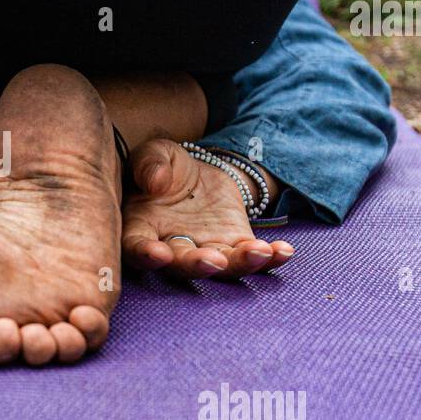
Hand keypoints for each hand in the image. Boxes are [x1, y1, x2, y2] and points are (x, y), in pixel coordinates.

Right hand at [120, 139, 293, 278]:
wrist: (196, 171)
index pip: (136, 247)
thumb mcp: (154, 154)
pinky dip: (269, 258)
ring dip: (240, 264)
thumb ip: (149, 164)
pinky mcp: (233, 244)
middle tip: (213, 262)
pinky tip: (284, 251)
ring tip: (259, 252)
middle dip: (197, 265)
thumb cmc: (164, 166)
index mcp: (141, 227)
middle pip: (181, 264)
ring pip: (220, 265)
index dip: (145, 254)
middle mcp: (171, 246)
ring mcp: (204, 249)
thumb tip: (155, 182)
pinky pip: (250, 256)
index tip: (158, 254)